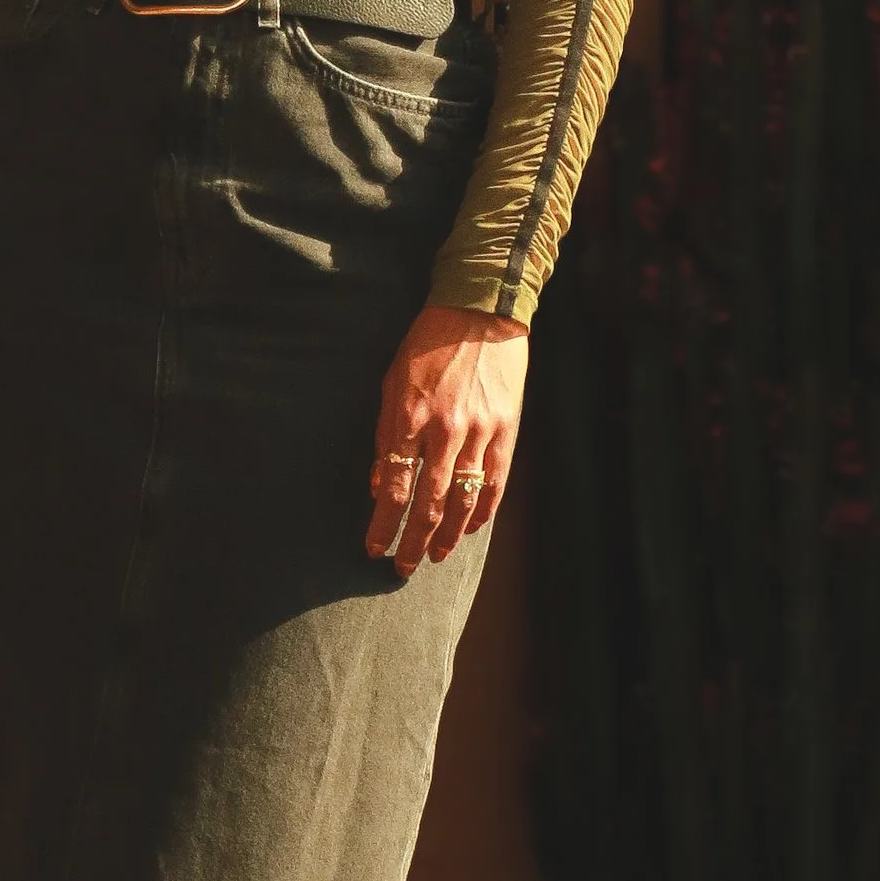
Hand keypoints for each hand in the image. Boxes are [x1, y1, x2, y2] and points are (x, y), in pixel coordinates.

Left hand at [367, 305, 528, 572]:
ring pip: (463, 501)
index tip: (373, 546)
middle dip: (413, 542)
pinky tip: (468, 529)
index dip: (382, 524)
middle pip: (427, 504)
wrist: (480, 313)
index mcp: (409, 417)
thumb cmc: (428, 346)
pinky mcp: (506, 431)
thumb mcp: (392, 384)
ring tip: (435, 556)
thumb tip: (381, 485)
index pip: (394, 487)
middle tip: (402, 566)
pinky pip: (493, 483)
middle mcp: (444, 431)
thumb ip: (386, 437)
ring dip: (447, 536)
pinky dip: (481, 512)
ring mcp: (479, 432)